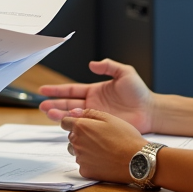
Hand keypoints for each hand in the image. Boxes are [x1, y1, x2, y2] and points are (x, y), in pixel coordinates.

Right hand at [38, 58, 153, 131]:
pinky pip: (84, 127)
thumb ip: (108, 66)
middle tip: (41, 106)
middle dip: (54, 104)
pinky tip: (65, 124)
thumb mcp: (124, 72)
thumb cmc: (139, 92)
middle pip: (68, 104)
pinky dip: (74, 125)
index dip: (57, 90)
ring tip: (48, 114)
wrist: (150, 111)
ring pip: (73, 116)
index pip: (71, 90)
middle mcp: (92, 104)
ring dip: (60, 115)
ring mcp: (95, 116)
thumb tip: (92, 64)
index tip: (44, 90)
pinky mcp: (101, 127)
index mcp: (94, 90)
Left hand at [62, 109, 146, 183]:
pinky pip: (83, 164)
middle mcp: (76, 142)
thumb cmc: (125, 137)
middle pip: (71, 137)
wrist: (137, 161)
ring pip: (76, 150)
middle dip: (81, 135)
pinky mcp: (85, 171)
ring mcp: (80, 158)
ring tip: (102, 149)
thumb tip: (74, 112)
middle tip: (99, 137)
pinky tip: (104, 160)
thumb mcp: (109, 118)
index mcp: (81, 127)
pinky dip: (90, 162)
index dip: (73, 121)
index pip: (65, 122)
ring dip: (84, 148)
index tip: (83, 124)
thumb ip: (89, 113)